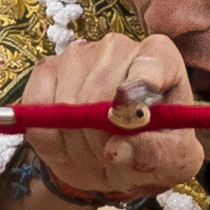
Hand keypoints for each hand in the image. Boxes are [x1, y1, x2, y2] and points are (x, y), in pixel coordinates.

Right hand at [0, 34, 205, 209]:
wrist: (117, 158)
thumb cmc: (153, 151)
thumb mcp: (172, 162)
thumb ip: (156, 155)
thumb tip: (116, 150)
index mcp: (161, 58)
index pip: (151, 64)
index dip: (140, 89)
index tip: (138, 118)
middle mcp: (118, 47)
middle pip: (101, 92)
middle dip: (102, 137)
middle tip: (110, 157)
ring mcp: (78, 55)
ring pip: (66, 105)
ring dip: (76, 142)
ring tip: (92, 150)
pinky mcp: (46, 69)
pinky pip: (37, 107)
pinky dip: (47, 136)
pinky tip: (65, 142)